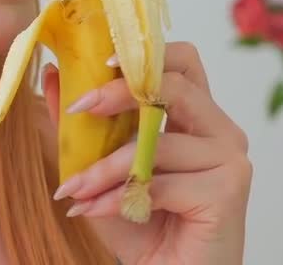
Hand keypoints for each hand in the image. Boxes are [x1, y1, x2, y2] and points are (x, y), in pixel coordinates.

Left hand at [42, 42, 251, 264]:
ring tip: (73, 189)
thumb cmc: (144, 226)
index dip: (143, 56)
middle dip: (120, 93)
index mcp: (199, 116)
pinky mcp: (228, 191)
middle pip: (176, 84)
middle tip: (80, 108)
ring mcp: (230, 159)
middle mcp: (222, 131)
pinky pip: (159, 183)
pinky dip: (116, 197)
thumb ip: (82, 127)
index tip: (99, 64)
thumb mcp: (102, 171)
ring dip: (104, 167)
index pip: (182, 61)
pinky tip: (91, 209)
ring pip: (157, 142)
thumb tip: (52, 76)